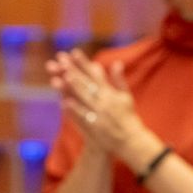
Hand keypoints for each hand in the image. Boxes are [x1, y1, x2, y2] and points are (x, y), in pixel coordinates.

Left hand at [48, 50, 153, 165]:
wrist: (131, 140)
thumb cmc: (128, 117)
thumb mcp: (126, 97)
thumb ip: (119, 80)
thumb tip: (117, 62)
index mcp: (111, 93)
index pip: (95, 74)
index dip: (84, 63)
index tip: (74, 52)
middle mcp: (105, 101)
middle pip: (86, 84)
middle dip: (73, 71)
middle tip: (61, 60)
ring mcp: (99, 114)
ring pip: (84, 98)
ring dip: (72, 88)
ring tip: (61, 77)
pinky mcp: (95, 126)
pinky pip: (83, 116)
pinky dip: (75, 109)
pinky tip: (64, 102)